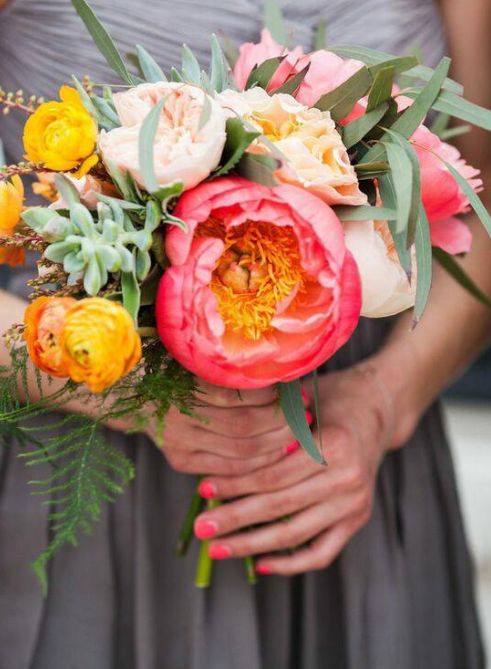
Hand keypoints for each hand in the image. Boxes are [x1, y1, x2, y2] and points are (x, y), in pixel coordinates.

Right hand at [99, 382, 305, 476]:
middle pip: (245, 428)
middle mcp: (180, 416)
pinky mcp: (180, 459)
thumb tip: (278, 370)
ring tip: (299, 434)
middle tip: (307, 416)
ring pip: (241, 452)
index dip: (274, 399)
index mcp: (185, 385)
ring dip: (276, 445)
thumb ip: (230, 368)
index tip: (299, 393)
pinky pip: (229, 468)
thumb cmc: (173, 367)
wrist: (131, 393)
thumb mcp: (198, 358)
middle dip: (283, 424)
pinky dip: (257, 463)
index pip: (241, 398)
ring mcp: (179, 442)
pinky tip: (277, 454)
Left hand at [193, 364, 394, 574]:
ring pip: (294, 534)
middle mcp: (348, 477)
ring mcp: (355, 503)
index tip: (203, 488)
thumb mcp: (301, 403)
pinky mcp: (358, 519)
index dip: (235, 484)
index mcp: (333, 443)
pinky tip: (261, 564)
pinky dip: (290, 563)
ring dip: (252, 545)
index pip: (272, 473)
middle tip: (202, 527)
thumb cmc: (328, 401)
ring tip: (218, 548)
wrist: (375, 408)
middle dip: (234, 519)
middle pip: (279, 506)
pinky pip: (321, 552)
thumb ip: (269, 427)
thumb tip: (216, 458)